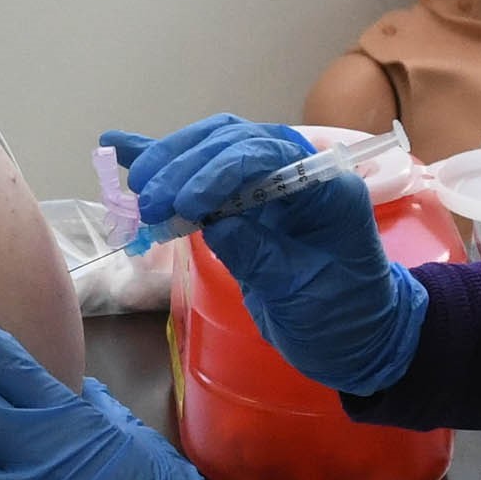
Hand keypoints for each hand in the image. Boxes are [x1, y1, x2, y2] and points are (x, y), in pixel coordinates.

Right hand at [105, 116, 426, 395]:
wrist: (359, 338)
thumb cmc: (343, 317)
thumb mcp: (303, 294)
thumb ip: (260, 255)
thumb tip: (212, 224)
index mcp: (326, 186)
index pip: (265, 155)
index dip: (218, 172)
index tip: (183, 205)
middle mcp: (298, 171)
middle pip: (234, 141)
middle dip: (187, 165)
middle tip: (148, 200)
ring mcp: (271, 181)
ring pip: (214, 146)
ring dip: (171, 159)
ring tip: (136, 184)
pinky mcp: (246, 198)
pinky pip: (203, 170)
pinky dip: (164, 159)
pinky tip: (121, 147)